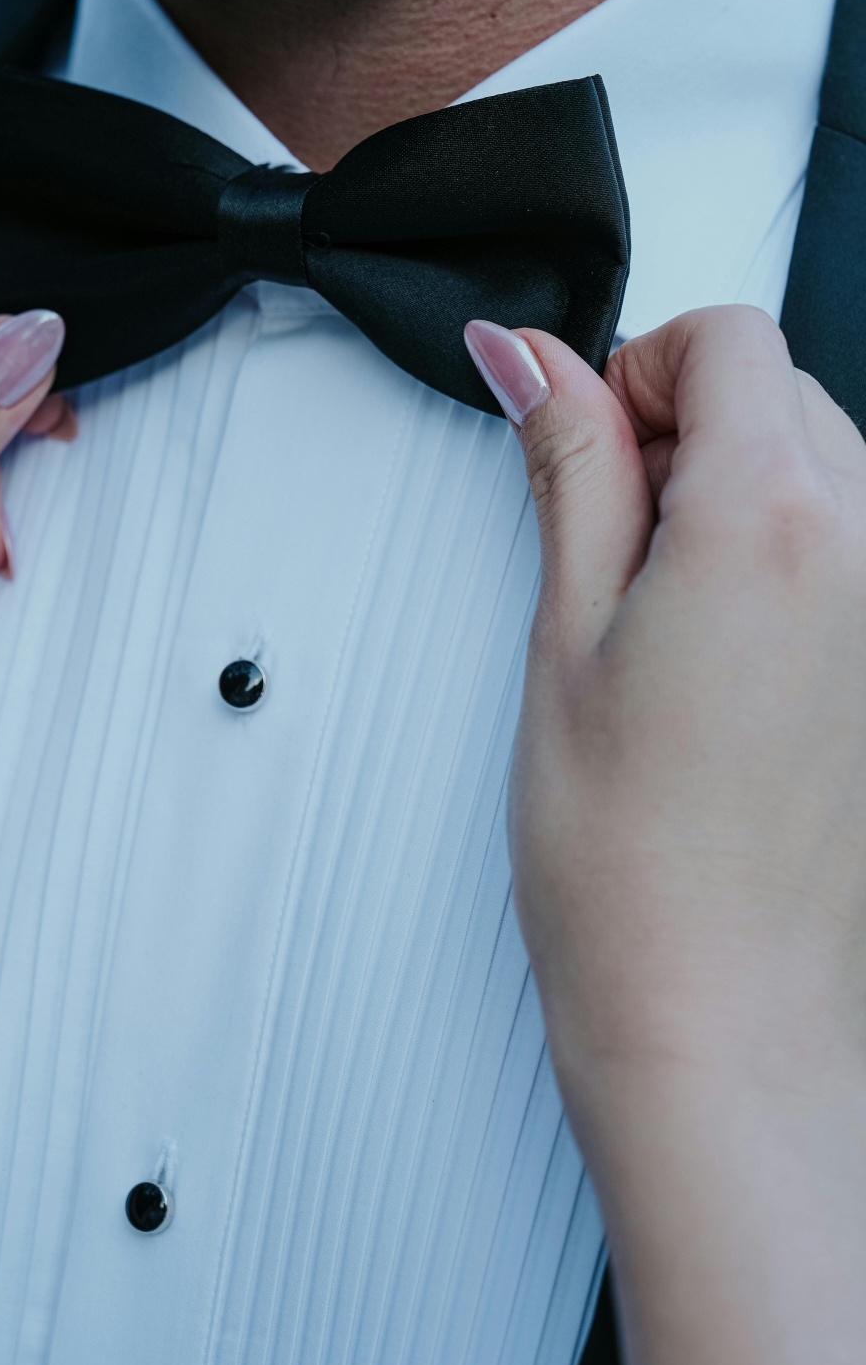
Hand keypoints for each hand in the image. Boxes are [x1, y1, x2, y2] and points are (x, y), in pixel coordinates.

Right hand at [465, 309, 865, 1364]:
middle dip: (683, 429)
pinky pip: (855, 551)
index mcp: (774, 523)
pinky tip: (725, 658)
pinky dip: (791, 559)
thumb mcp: (564, 637)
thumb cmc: (633, 869)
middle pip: (779, 392)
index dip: (635, 369)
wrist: (722, 1025)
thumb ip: (566, 468)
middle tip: (611, 544)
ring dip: (739, 492)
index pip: (725, 339)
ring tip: (665, 616)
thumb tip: (531, 359)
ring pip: (825, 465)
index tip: (587, 441)